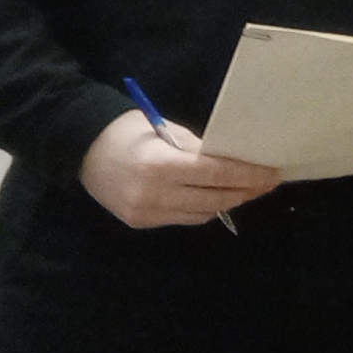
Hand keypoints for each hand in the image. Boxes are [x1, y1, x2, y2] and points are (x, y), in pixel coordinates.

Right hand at [79, 107, 280, 229]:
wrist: (80, 149)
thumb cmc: (128, 131)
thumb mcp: (165, 130)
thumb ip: (197, 149)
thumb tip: (234, 161)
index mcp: (160, 165)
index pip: (216, 174)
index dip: (248, 176)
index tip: (272, 174)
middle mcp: (153, 194)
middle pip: (213, 199)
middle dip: (245, 192)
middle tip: (268, 183)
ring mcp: (145, 212)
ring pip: (201, 213)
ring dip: (227, 202)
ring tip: (247, 190)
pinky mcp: (140, 222)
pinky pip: (182, 218)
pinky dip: (203, 208)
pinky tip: (216, 197)